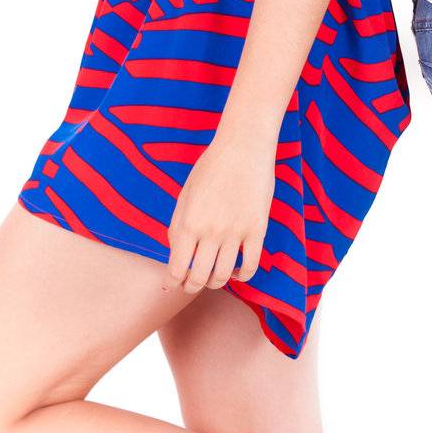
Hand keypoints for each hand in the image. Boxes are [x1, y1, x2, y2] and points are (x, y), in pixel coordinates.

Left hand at [164, 134, 274, 291]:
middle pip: (199, 278)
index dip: (173, 282)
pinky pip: (250, 266)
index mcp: (188, 223)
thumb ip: (176, 227)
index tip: (173, 284)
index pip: (177, 269)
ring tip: (212, 276)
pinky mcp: (258, 229)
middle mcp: (210, 231)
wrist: (243, 146)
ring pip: (223, 276)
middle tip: (191, 284)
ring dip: (214, 282)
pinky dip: (241, 276)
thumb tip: (175, 256)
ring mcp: (236, 232)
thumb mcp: (185, 195)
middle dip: (191, 286)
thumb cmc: (211, 167)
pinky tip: (235, 271)